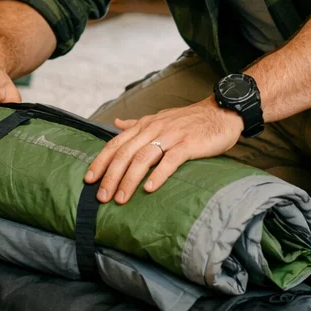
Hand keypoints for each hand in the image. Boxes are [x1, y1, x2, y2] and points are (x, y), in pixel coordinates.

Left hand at [85, 99, 242, 204]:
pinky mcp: (188, 144)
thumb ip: (137, 124)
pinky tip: (149, 189)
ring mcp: (171, 136)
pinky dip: (158, 175)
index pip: (116, 143)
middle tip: (101, 196)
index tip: (89, 179)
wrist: (221, 112)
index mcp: (145, 125)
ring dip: (129, 179)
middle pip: (125, 153)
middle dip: (111, 176)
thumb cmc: (190, 120)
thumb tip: (116, 124)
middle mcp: (154, 129)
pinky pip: (170, 160)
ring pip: (143, 158)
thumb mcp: (160, 118)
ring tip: (120, 198)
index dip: (101, 161)